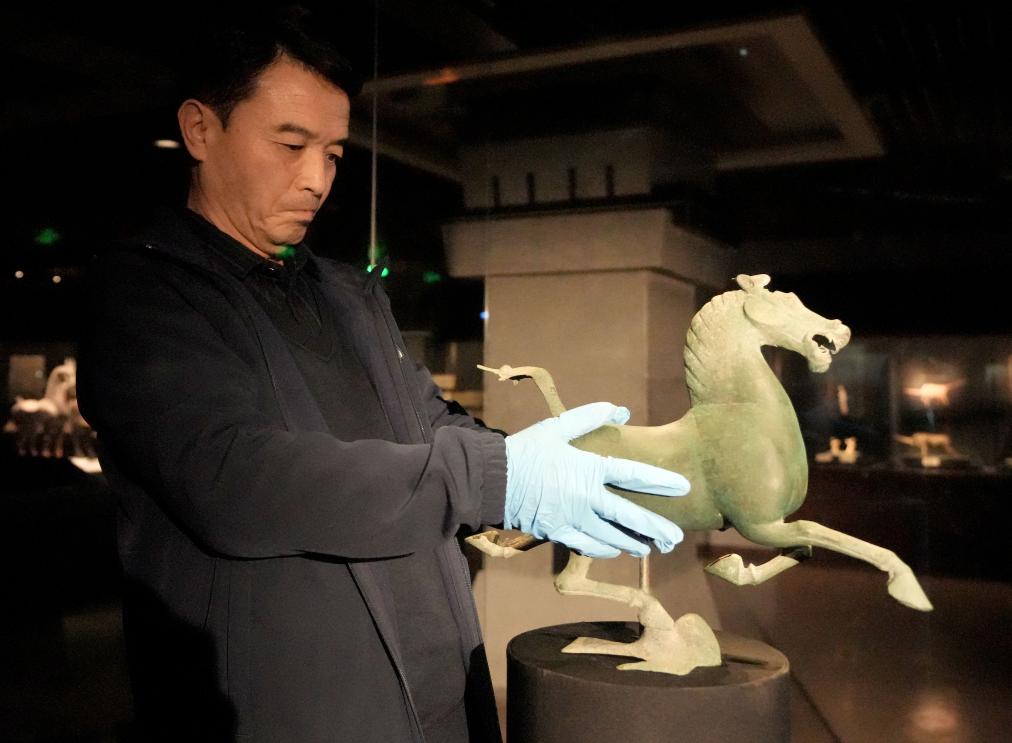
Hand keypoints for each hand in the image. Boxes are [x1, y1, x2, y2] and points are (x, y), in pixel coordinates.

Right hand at [504, 402, 689, 557]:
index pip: (633, 475)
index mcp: (587, 469)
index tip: (683, 486)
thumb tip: (622, 409)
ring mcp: (571, 519)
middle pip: (628, 516)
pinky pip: (587, 545)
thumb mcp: (557, 427)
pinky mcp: (558, 532)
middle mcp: (584, 498)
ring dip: (632, 543)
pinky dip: (604, 549)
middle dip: (655, 527)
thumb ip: (590, 417)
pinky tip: (615, 550)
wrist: (492, 479)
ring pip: (610, 537)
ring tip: (649, 548)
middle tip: (676, 537)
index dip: (660, 480)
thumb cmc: (525, 449)